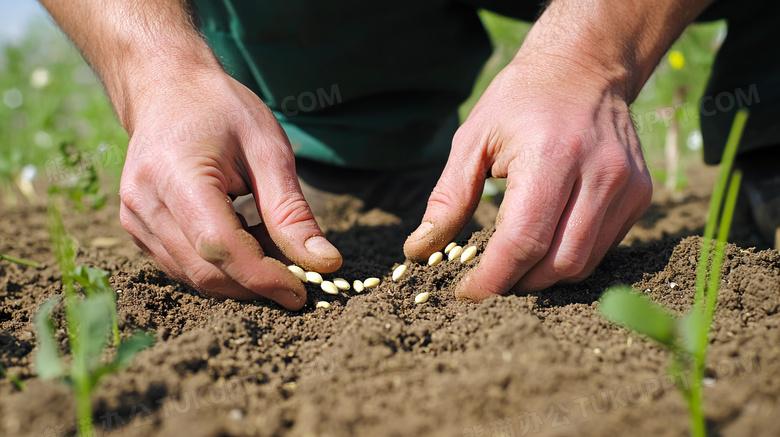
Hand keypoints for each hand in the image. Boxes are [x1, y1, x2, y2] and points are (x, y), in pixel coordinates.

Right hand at [119, 71, 341, 309]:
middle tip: (298, 275)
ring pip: (194, 276)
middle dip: (256, 284)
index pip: (219, 246)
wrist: (167, 90)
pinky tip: (248, 241)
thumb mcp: (268, 150)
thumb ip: (291, 211)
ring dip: (241, 277)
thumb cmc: (221, 111)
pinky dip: (222, 267)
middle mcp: (143, 202)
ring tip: (274, 247)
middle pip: (205, 270)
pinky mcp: (137, 229)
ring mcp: (134, 219)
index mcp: (174, 174)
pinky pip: (183, 266)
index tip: (301, 291)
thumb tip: (324, 262)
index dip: (262, 277)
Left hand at [404, 55, 651, 299]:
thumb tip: (419, 250)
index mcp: (551, 156)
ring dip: (543, 277)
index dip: (492, 279)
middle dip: (516, 284)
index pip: (523, 241)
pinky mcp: (642, 195)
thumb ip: (448, 198)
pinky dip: (569, 258)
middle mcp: (599, 173)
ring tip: (513, 266)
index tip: (466, 293)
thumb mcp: (472, 140)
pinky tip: (546, 242)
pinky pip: (602, 249)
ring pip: (583, 264)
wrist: (585, 67)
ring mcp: (628, 186)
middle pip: (557, 263)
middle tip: (487, 280)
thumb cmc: (519, 102)